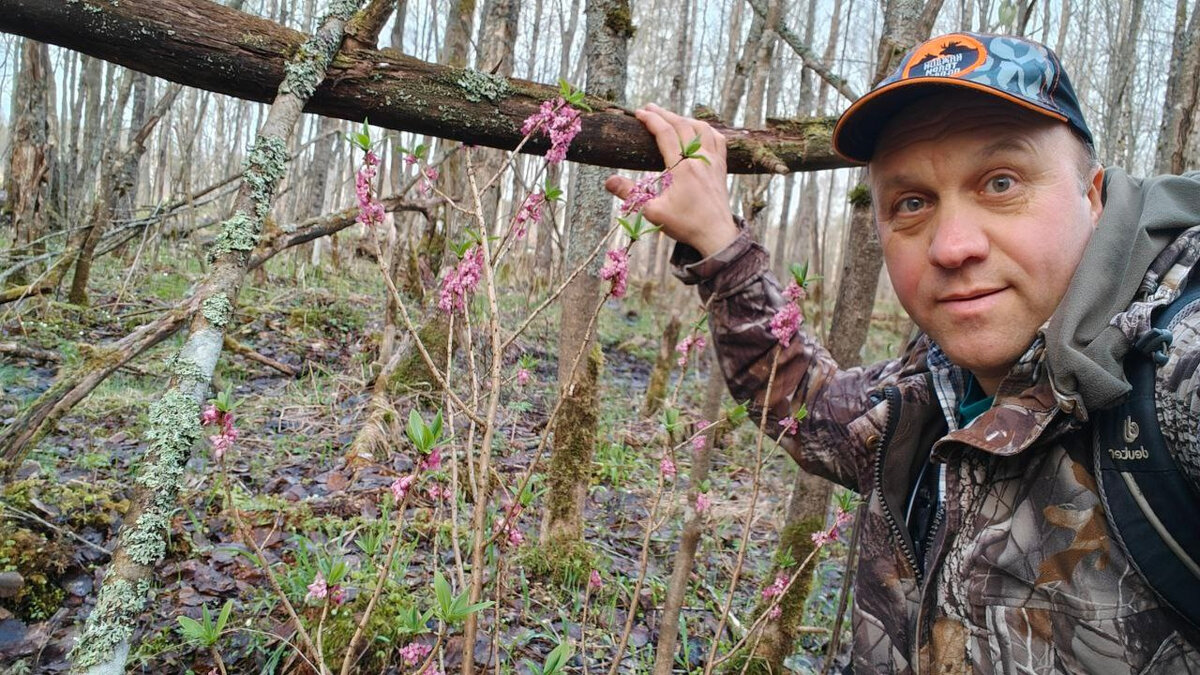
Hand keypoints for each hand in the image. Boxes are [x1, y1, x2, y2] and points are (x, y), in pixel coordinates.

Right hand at [605, 104, 737, 257]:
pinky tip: (700, 131)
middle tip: (649, 108)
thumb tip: (608, 181)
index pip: (665, 133)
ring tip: (672, 117)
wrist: (716, 235)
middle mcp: (700, 159)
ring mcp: (713, 162)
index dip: (651, 120)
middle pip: (682, 125)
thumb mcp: (653, 212)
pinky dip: (707, 130)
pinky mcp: (722, 168)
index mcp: (682, 167)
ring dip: (685, 119)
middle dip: (664, 114)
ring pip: (701, 129)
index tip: (638, 114)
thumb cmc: (685, 224)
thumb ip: (630, 194)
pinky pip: (718, 140)